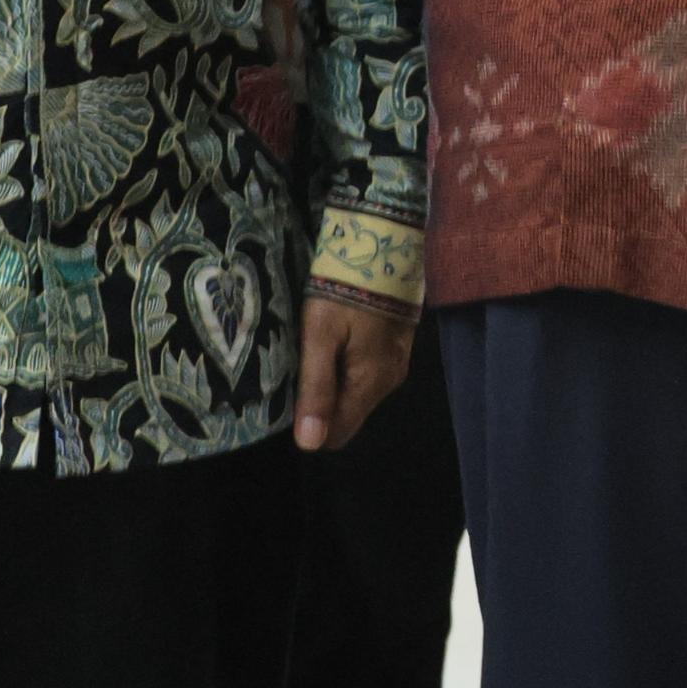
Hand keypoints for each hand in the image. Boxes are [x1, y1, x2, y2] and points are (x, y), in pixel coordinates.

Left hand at [296, 295, 414, 451]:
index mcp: (372, 383)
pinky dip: (347, 365)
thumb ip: (316, 389)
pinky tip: (335, 340)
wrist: (383, 242)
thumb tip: (309, 445)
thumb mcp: (320, 335)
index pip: (337, 435)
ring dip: (333, 382)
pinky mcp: (397, 345)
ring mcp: (397, 362)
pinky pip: (367, 373)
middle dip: (321, 402)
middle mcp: (390, 380)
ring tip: (313, 351)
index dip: (310, 425)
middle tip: (297, 367)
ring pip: (356, 393)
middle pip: (347, 414)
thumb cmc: (344, 289)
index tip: (289, 398)